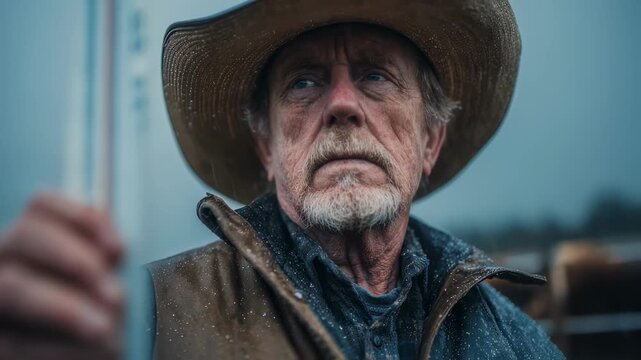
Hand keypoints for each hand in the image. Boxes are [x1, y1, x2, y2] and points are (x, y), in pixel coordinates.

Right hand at [0, 192, 124, 358]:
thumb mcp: (107, 285)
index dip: (82, 218)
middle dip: (74, 259)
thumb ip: (107, 265)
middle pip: (24, 234)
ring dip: (65, 307)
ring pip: (13, 287)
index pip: (42, 203)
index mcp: (34, 240)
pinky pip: (16, 342)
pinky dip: (58, 348)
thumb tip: (117, 257)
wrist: (89, 355)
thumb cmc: (102, 318)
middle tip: (116, 294)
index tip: (120, 249)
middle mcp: (5, 260)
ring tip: (105, 329)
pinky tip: (98, 351)